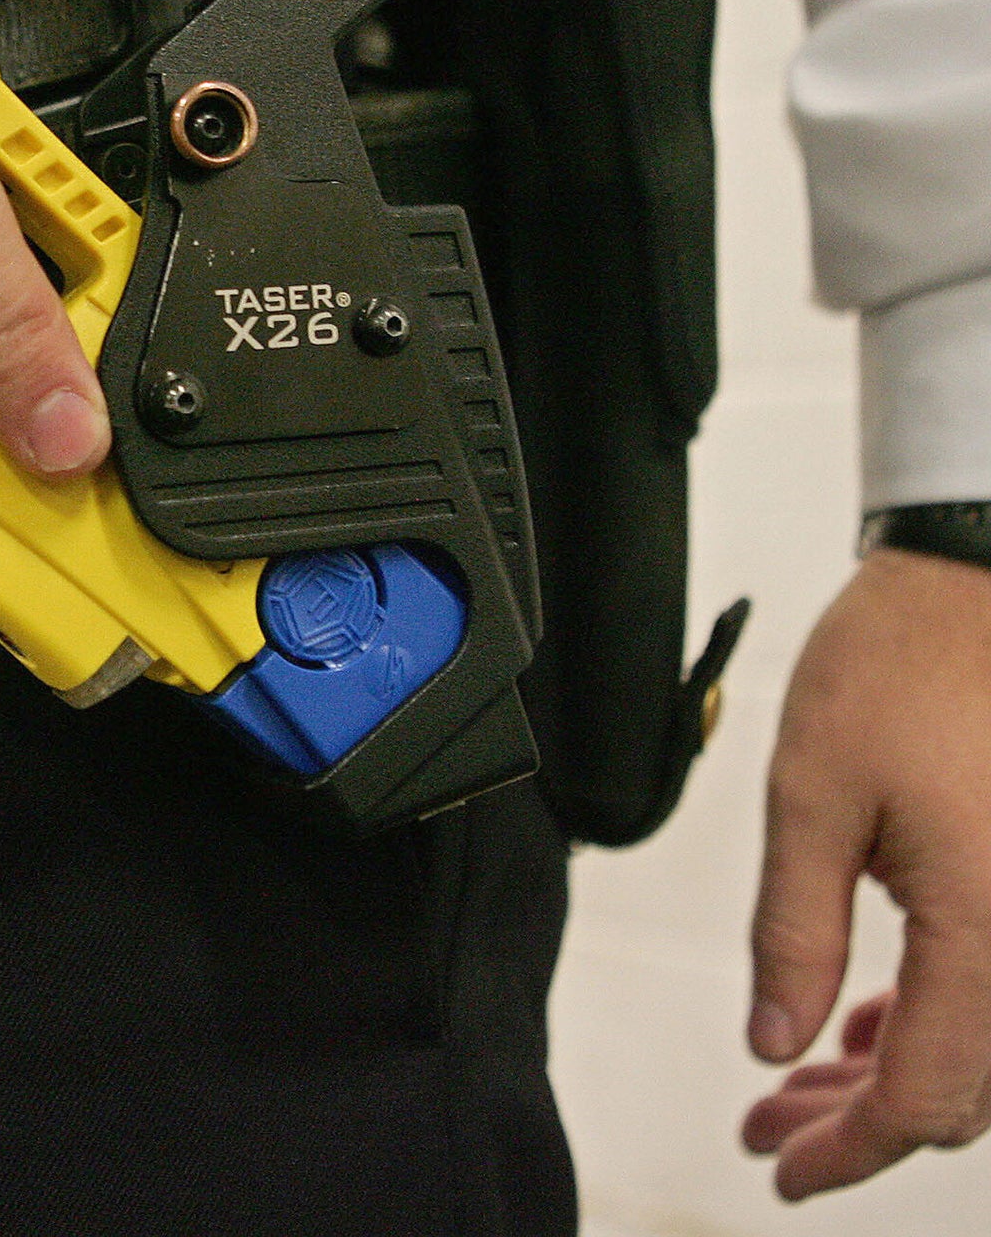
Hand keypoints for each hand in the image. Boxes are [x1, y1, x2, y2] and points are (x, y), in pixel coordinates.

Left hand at [745, 547, 990, 1198]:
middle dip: (860, 1119)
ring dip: (893, 1070)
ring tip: (797, 1081)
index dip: (848, 1147)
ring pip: (983, 1044)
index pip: (925, 1094)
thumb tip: (774, 1041)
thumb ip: (793, 933)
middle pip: (963, 1086)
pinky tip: (863, 1021)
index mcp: (990, 926)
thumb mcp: (811, 797)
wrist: (982, 573)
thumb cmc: (905, 659)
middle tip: (769, 1128)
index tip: (783, 1165)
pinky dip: (934, 1015)